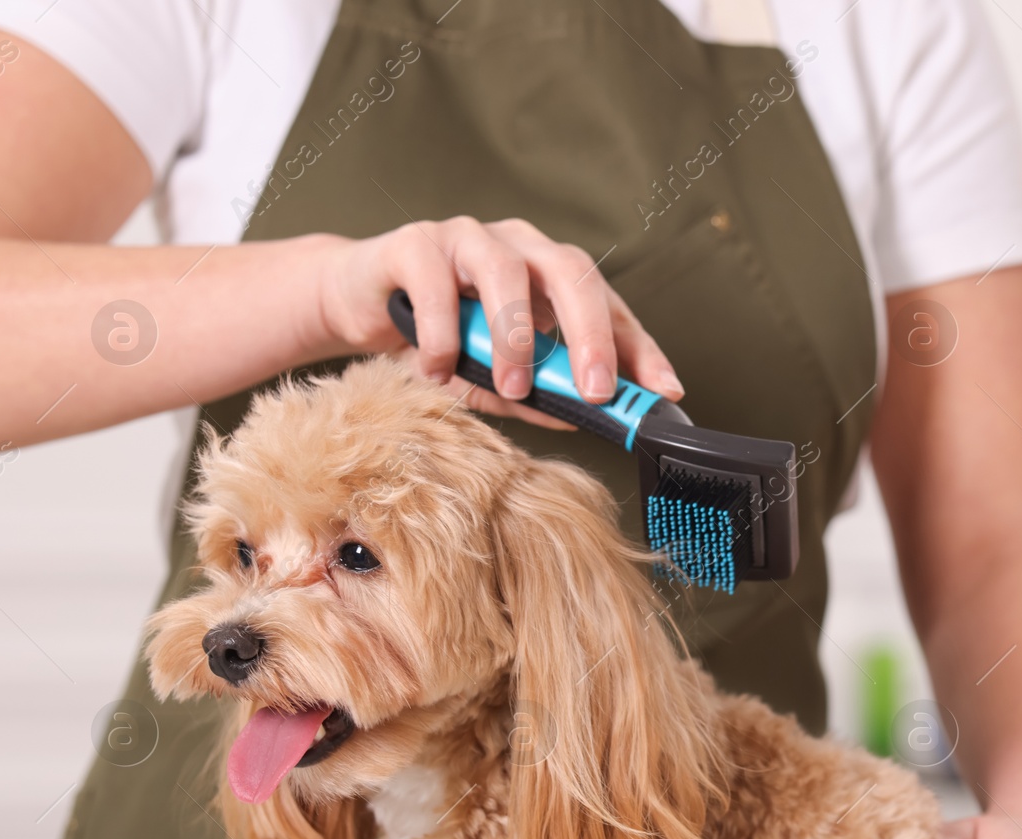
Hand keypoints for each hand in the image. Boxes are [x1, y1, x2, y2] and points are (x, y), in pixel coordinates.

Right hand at [313, 217, 681, 427]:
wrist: (356, 305)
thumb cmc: (437, 339)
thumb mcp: (494, 378)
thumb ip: (538, 396)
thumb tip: (581, 416)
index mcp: (548, 275)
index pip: (607, 305)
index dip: (639, 348)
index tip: (664, 392)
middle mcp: (517, 246)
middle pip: (571, 271)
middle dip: (591, 334)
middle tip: (596, 391)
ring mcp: (467, 238)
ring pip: (506, 272)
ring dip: (515, 337)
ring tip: (510, 387)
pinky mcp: (413, 243)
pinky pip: (436, 284)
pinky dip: (442, 333)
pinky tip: (437, 369)